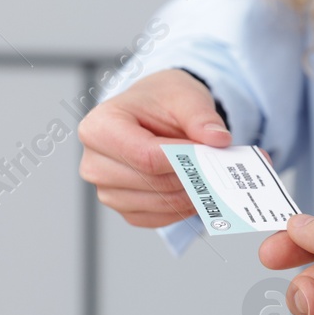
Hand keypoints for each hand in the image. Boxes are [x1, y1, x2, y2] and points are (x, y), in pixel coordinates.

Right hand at [78, 69, 231, 226]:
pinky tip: (195, 191)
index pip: (144, 155)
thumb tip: (218, 140)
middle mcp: (95, 162)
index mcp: (100, 127)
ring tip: (209, 177)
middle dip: (189, 176)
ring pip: (156, 203)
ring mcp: (106, 189)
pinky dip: (180, 208)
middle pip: (151, 181)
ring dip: (188, 194)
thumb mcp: (184, 96)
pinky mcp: (122, 207)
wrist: (151, 112)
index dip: (182, 159)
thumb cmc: (160, 102)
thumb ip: (201, 117)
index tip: (208, 152)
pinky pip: (155, 218)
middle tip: (217, 167)